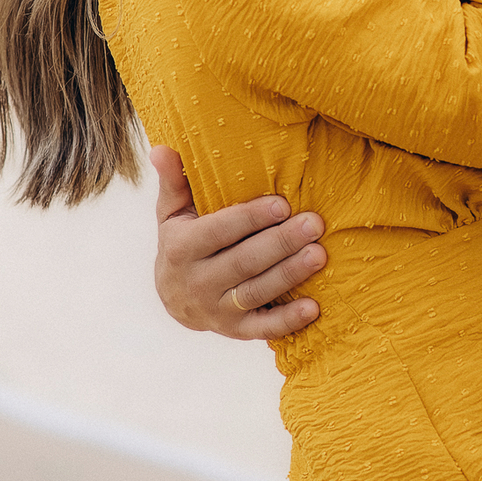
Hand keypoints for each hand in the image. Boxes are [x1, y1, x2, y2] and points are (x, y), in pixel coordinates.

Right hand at [151, 145, 326, 340]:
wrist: (174, 299)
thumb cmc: (183, 241)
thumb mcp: (173, 213)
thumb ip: (174, 181)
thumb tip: (162, 149)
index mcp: (181, 248)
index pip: (219, 231)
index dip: (250, 218)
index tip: (283, 204)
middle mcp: (196, 282)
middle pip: (243, 261)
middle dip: (281, 242)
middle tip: (314, 224)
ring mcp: (215, 310)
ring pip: (256, 291)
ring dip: (289, 274)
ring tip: (320, 254)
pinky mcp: (234, 331)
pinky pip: (262, 329)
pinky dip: (287, 321)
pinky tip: (313, 307)